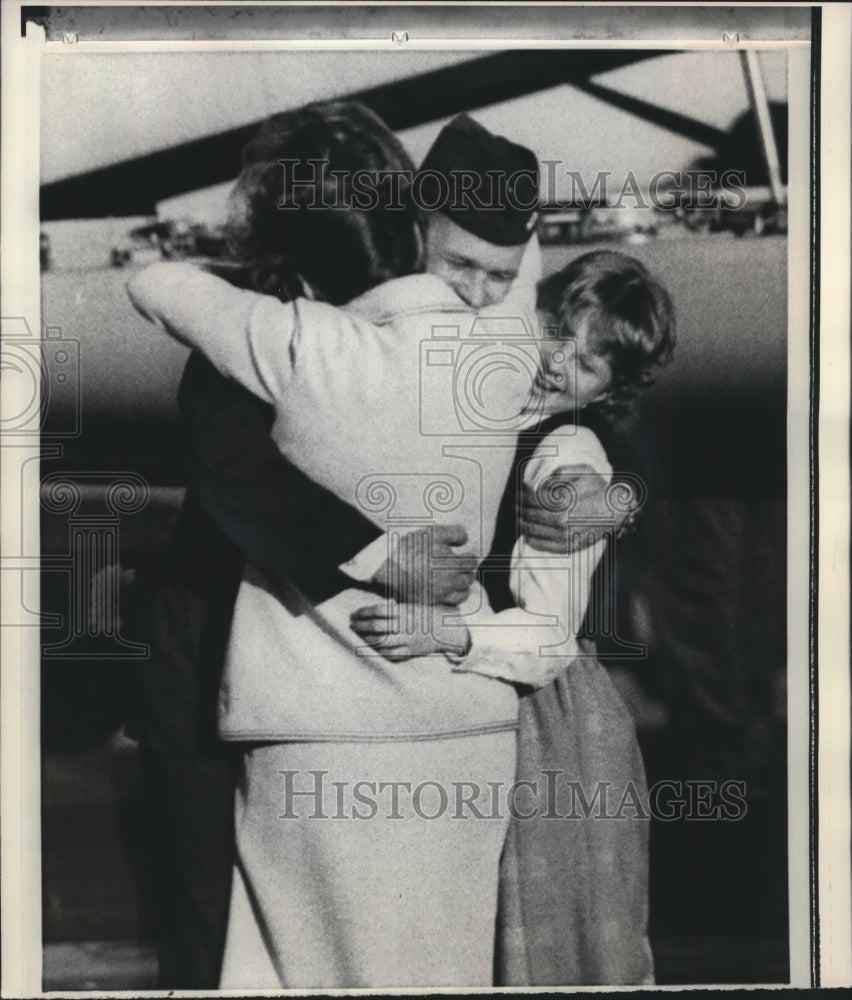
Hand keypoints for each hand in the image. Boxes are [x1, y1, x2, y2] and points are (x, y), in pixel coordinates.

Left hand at [350, 602, 470, 662]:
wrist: (445, 630)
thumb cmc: (426, 615)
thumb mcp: (411, 606)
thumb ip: (394, 608)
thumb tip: (374, 608)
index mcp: (404, 611)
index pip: (378, 610)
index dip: (363, 612)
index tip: (354, 614)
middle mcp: (405, 625)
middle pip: (377, 627)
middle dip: (361, 626)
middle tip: (352, 625)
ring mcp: (407, 639)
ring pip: (382, 642)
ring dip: (367, 639)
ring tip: (359, 636)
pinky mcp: (410, 651)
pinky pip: (391, 654)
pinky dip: (379, 651)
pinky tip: (372, 648)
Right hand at [371, 524, 477, 605]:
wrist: (386, 566)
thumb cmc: (410, 547)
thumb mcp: (433, 532)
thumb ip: (455, 533)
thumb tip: (466, 541)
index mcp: (453, 565)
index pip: (471, 562)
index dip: (469, 557)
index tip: (466, 555)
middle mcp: (450, 583)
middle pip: (469, 580)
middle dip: (468, 572)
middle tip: (464, 568)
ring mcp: (439, 595)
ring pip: (462, 596)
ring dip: (463, 588)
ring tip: (458, 582)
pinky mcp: (428, 603)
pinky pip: (448, 605)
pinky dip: (451, 599)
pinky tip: (446, 592)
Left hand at [519, 464, 626, 552]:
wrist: (616, 510)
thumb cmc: (598, 488)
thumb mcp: (581, 472)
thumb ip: (558, 475)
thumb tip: (539, 485)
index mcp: (562, 502)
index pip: (533, 499)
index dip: (523, 495)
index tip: (518, 493)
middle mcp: (561, 521)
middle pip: (531, 515)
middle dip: (521, 509)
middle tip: (515, 506)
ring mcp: (565, 536)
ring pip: (535, 531)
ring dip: (523, 525)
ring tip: (518, 520)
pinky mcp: (570, 546)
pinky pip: (545, 546)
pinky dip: (533, 541)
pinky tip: (527, 536)